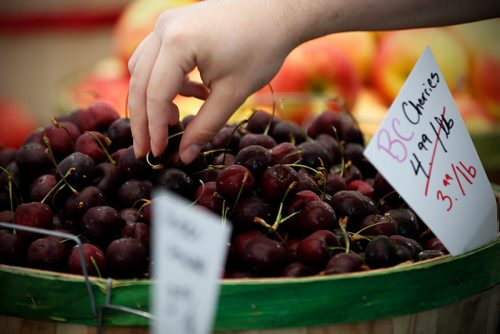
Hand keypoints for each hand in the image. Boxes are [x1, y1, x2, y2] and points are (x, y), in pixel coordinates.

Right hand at [127, 0, 296, 162]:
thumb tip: (185, 156)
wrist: (277, 12)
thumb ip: (205, 126)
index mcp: (177, 43)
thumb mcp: (233, 94)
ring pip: (142, 69)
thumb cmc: (261, 48)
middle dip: (143, 120)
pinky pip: (156, 58)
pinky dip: (166, 81)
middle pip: (140, 83)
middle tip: (148, 150)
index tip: (158, 154)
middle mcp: (164, 29)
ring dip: (153, 99)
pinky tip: (194, 94)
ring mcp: (167, 23)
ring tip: (176, 120)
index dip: (154, 129)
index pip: (155, 95)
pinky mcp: (174, 25)